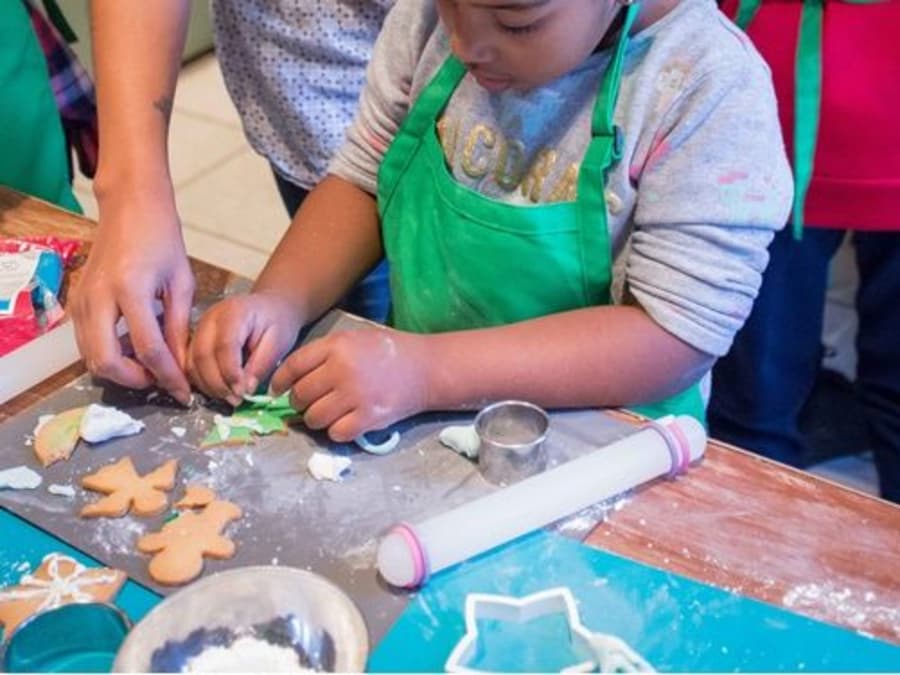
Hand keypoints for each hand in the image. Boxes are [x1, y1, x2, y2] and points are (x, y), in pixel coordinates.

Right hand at [70, 194, 193, 403]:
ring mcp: (82, 300)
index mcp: (130, 289)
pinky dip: (108, 356)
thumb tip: (181, 365)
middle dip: (136, 380)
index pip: (148, 348)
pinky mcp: (75, 302)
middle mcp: (99, 297)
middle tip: (161, 380)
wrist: (129, 208)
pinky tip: (133, 351)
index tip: (183, 393)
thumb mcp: (181, 282)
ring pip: (91, 357)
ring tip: (151, 368)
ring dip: (121, 371)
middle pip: (107, 362)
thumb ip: (178, 326)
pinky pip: (87, 343)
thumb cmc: (162, 239)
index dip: (168, 376)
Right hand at [188, 291, 302, 405]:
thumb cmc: (277, 323)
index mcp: (233, 313)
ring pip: (192, 363)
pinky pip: (190, 365)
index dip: (231, 373)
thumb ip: (261, 364)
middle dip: (217, 384)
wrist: (271, 308)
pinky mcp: (195, 340)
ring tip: (230, 398)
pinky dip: (202, 382)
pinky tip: (220, 391)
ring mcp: (199, 329)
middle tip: (236, 400)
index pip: (224, 346)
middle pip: (202, 356)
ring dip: (208, 386)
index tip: (242, 392)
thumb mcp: (278, 342)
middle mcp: (210, 319)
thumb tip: (245, 389)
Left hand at [269, 327, 430, 441]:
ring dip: (316, 418)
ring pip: (314, 418)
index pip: (293, 367)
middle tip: (310, 402)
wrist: (425, 369)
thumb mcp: (353, 340)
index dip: (280, 381)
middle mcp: (343, 370)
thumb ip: (323, 355)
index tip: (278, 390)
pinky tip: (346, 421)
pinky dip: (336, 430)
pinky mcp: (368, 418)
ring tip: (329, 412)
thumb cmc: (386, 352)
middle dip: (300, 402)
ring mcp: (356, 396)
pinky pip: (336, 433)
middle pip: (301, 395)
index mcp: (337, 346)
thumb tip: (289, 380)